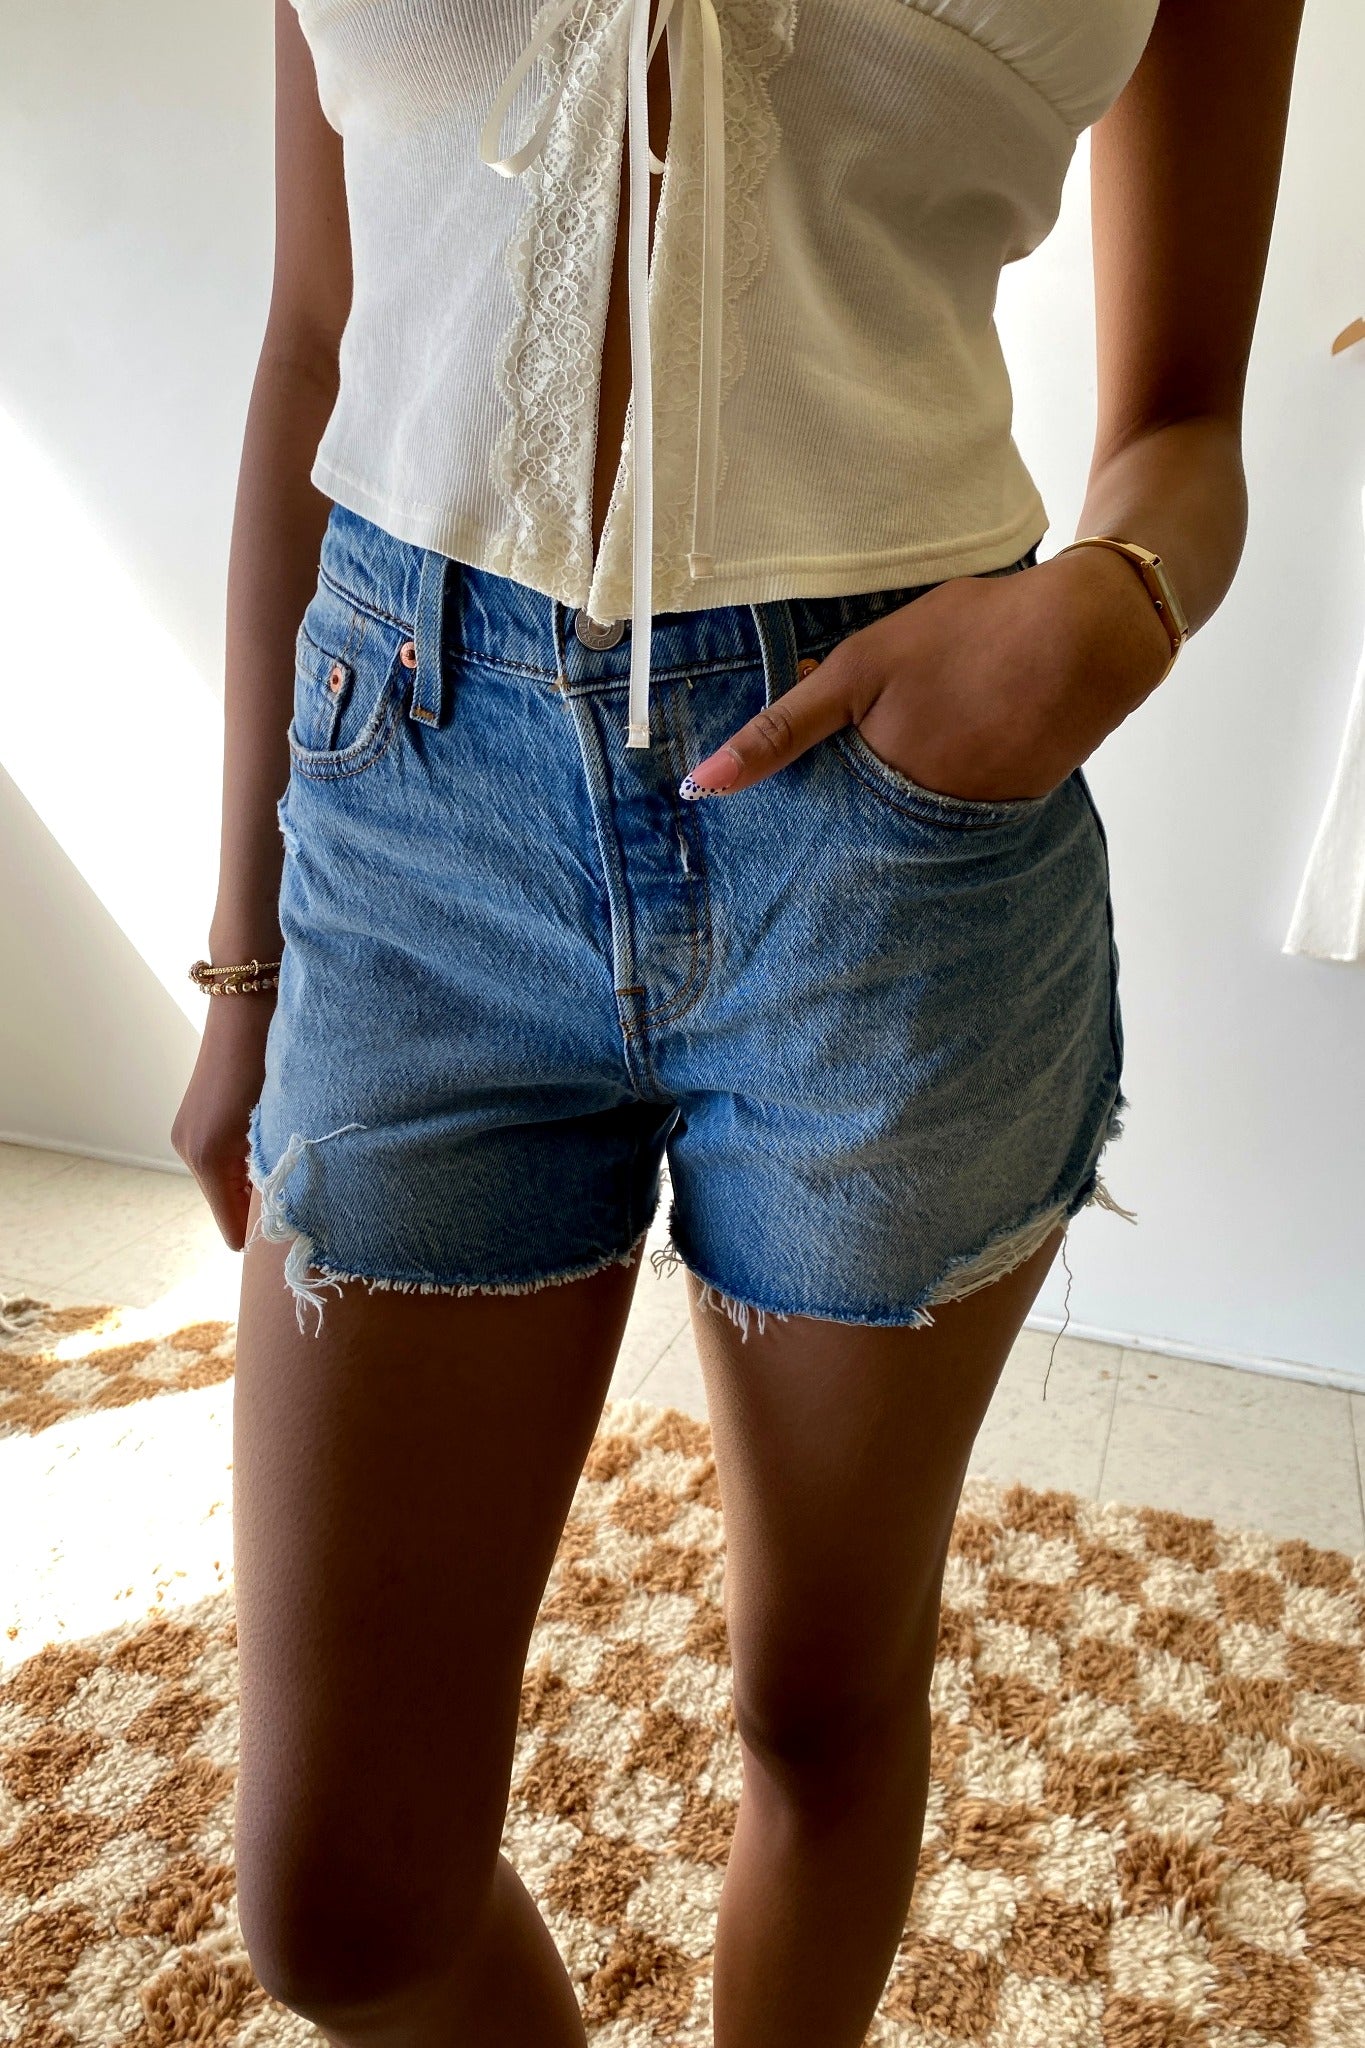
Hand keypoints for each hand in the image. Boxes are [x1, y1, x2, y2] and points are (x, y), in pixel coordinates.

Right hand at [171, 995, 275, 1249]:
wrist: (248, 1004)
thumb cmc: (274, 1058)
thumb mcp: (281, 1121)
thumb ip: (280, 1169)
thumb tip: (292, 1212)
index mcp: (211, 1158)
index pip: (234, 1231)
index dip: (266, 1236)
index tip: (299, 1235)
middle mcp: (190, 1152)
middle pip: (230, 1210)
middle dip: (263, 1208)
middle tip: (306, 1198)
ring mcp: (188, 1136)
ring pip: (228, 1185)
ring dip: (257, 1181)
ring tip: (294, 1162)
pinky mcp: (194, 1123)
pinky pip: (222, 1163)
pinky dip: (246, 1163)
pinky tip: (274, 1142)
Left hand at [678, 545, 1176, 802]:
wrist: (1091, 635)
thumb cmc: (969, 636)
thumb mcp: (861, 666)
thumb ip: (786, 726)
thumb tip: (703, 784)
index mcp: (878, 789)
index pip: (818, 830)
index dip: (796, 822)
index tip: (772, 831)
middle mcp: (924, 822)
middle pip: (867, 830)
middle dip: (843, 820)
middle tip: (843, 783)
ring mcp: (974, 818)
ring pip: (914, 820)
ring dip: (900, 802)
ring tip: (911, 751)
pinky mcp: (1014, 807)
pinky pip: (962, 809)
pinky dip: (949, 786)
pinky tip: (959, 745)